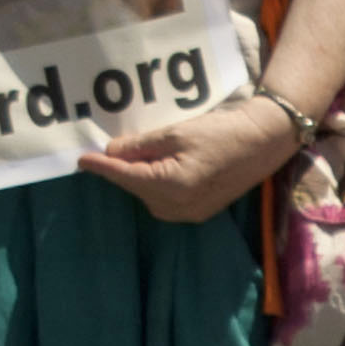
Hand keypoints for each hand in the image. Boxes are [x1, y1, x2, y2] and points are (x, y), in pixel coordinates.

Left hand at [80, 98, 304, 226]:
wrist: (264, 142)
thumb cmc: (222, 132)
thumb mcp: (175, 133)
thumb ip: (140, 145)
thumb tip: (111, 152)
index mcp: (172, 186)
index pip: (125, 177)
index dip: (101, 167)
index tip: (80, 160)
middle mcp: (178, 207)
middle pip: (135, 186)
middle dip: (123, 168)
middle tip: (115, 146)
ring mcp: (189, 213)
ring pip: (147, 193)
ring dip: (140, 175)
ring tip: (145, 151)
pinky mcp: (198, 212)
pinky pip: (163, 198)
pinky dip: (156, 182)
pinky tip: (160, 164)